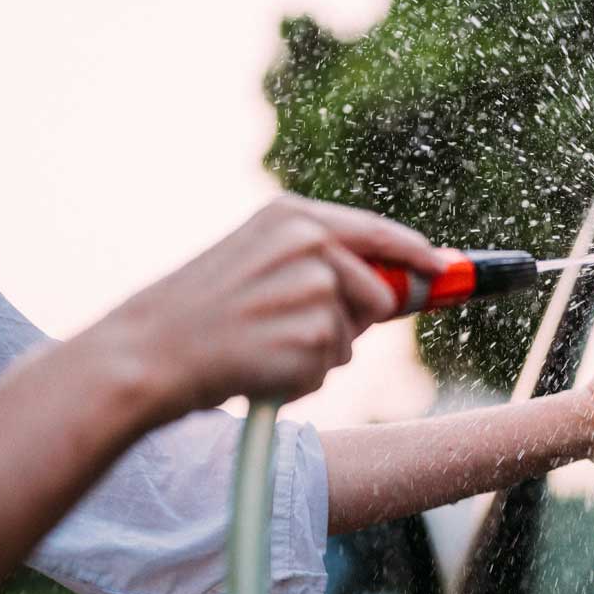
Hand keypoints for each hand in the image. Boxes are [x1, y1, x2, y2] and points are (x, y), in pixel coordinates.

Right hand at [89, 195, 447, 413]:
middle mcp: (310, 243)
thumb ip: (320, 265)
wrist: (148, 352)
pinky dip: (301, 377)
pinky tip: (258, 364)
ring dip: (319, 352)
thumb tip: (395, 290)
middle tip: (291, 329)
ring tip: (263, 344)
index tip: (445, 269)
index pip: (378, 233)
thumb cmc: (199, 314)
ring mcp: (314, 288)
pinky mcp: (314, 335)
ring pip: (352, 337)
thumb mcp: (257, 263)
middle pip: (379, 293)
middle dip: (353, 321)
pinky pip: (330, 367)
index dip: (418, 254)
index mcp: (292, 216)